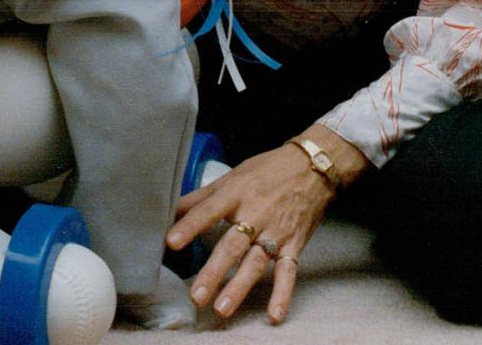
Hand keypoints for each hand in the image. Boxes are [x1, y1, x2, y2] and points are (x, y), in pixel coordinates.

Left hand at [167, 126, 366, 323]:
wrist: (312, 167)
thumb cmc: (267, 171)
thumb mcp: (231, 177)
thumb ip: (201, 197)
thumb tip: (170, 210)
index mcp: (236, 194)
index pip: (209, 211)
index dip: (190, 226)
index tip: (171, 243)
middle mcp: (255, 214)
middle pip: (232, 245)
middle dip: (214, 271)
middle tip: (197, 295)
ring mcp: (276, 232)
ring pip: (255, 262)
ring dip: (239, 287)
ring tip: (222, 308)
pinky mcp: (294, 245)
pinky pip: (288, 271)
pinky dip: (283, 293)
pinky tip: (274, 314)